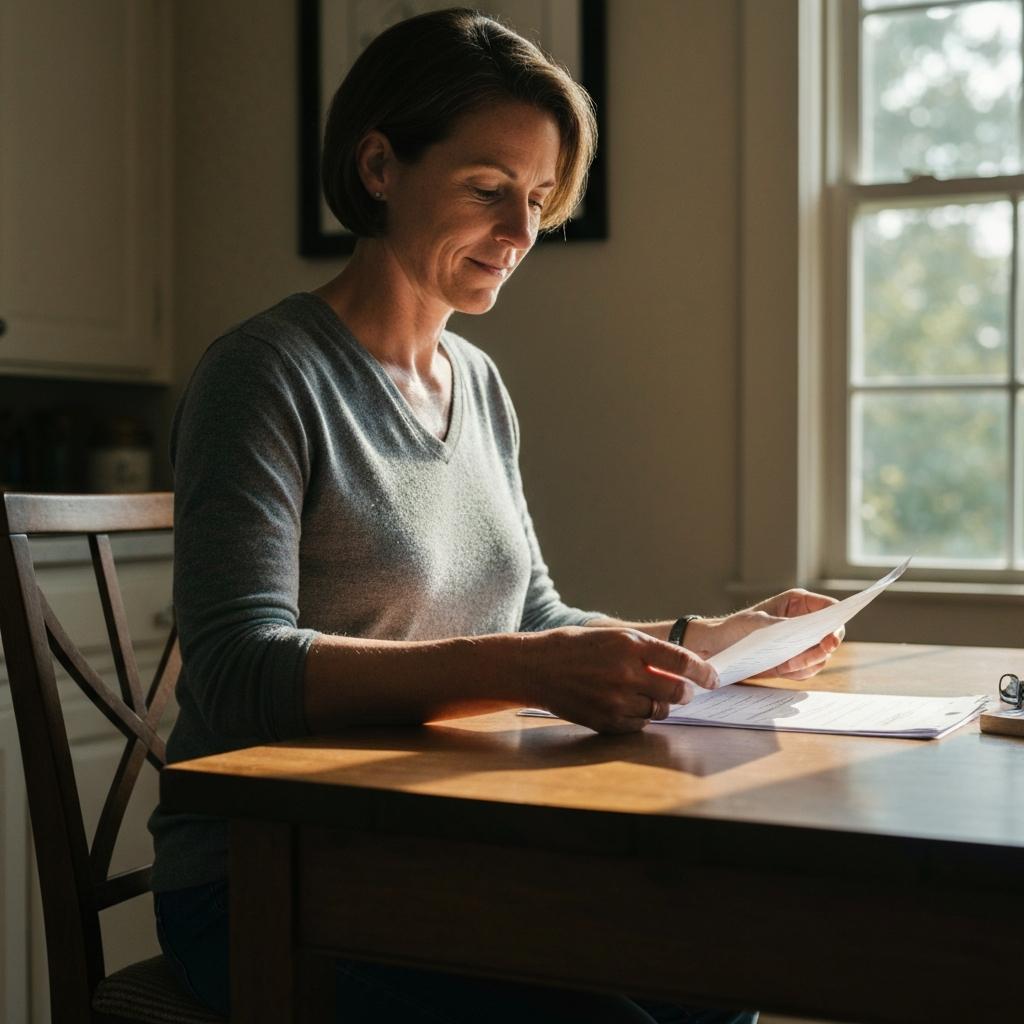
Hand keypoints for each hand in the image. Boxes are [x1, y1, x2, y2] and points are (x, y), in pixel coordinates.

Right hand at [524, 626, 718, 733]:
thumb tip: (680, 666)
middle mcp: (625, 674)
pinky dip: (640, 718)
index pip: (681, 661)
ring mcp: (615, 700)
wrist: (537, 668)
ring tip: (645, 695)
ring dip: (660, 706)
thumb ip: (647, 651)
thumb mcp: (614, 637)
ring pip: (658, 712)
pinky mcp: (605, 721)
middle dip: (685, 693)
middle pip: (676, 692)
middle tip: (685, 692)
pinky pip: (638, 726)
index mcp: (630, 646)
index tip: (712, 678)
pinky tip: (627, 705)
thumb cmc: (575, 647)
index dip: (703, 672)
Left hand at [686, 589, 843, 681]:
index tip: (831, 638)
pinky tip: (782, 669)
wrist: (718, 647)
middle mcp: (804, 622)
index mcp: (799, 603)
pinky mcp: (795, 659)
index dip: (836, 623)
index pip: (830, 609)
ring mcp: (801, 642)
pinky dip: (799, 672)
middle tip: (809, 656)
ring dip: (807, 663)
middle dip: (821, 649)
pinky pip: (808, 669)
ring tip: (785, 665)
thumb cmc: (735, 627)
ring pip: (821, 656)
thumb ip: (783, 626)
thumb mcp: (757, 623)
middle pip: (831, 636)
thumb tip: (804, 630)